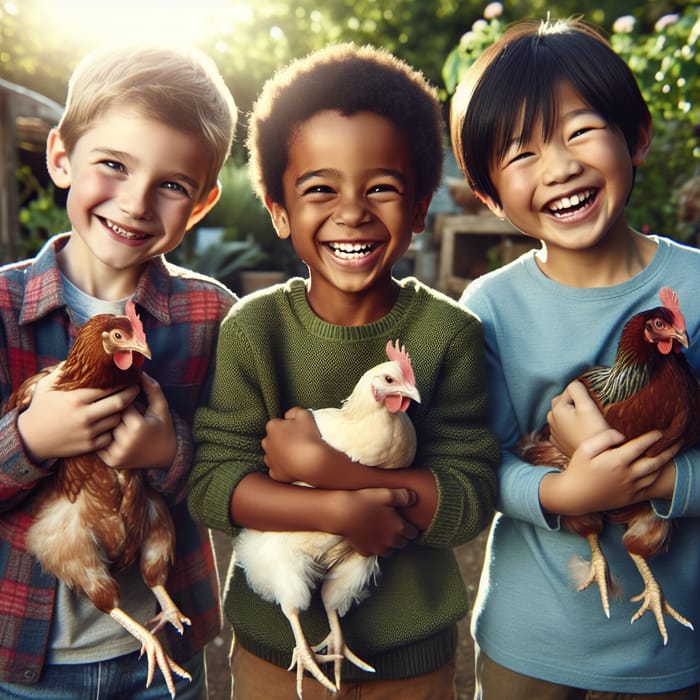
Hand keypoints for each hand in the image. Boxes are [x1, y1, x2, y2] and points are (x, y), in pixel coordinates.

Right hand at [17, 365, 139, 462]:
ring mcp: (88, 432)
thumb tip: (77, 356)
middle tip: (136, 388)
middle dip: (131, 393)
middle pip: (120, 402)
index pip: (108, 387)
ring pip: (117, 419)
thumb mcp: (46, 386)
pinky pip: (111, 435)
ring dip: (123, 412)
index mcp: (76, 399)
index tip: (129, 377)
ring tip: (127, 404)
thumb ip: (61, 370)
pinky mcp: (89, 446)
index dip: (122, 382)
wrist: (30, 440)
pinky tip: (114, 422)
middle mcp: (85, 415)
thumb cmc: (39, 409)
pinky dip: (113, 429)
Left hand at [97, 373, 175, 469]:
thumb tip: (140, 371)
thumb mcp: (161, 408)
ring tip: (120, 425)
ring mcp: (117, 453)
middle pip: (110, 417)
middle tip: (124, 415)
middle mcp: (126, 442)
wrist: (166, 456)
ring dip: (107, 424)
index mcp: (138, 427)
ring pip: (103, 430)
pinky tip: (113, 435)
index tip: (132, 404)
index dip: (126, 403)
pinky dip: (103, 437)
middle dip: (115, 413)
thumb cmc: (163, 428)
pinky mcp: (111, 461)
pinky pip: (100, 443)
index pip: (121, 405)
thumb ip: (152, 389)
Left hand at [262, 407, 335, 485]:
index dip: (288, 426)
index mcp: (272, 427)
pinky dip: (284, 467)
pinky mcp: (274, 473)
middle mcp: (266, 442)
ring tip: (297, 454)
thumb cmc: (308, 436)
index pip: (278, 424)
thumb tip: (288, 415)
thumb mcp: (304, 415)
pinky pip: (278, 468)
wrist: (312, 462)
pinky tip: (295, 465)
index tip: (298, 431)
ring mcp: (269, 459)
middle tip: (298, 442)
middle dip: (282, 439)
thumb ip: (294, 411)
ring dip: (282, 453)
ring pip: (274, 454)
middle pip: (274, 439)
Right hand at [333, 487, 417, 556]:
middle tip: (394, 524)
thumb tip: (415, 498)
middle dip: (401, 536)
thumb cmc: (365, 501)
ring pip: (389, 550)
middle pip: (403, 543)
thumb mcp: (387, 493)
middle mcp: (390, 542)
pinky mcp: (364, 551)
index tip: (407, 521)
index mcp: (399, 528)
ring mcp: (377, 548)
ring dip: (388, 543)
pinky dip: (372, 546)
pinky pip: (372, 552)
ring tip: (382, 532)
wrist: (342, 513)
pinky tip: (368, 536)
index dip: (411, 527)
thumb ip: (404, 496)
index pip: (414, 533)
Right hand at [540, 428, 679, 514]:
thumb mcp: (585, 449)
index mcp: (616, 461)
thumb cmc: (578, 470)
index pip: (640, 446)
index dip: (652, 437)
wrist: (575, 496)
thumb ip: (604, 438)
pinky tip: (660, 469)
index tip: (660, 430)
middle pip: (655, 461)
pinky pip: (650, 486)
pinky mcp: (631, 497)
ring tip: (671, 452)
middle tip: (678, 440)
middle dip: (668, 449)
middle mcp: (627, 475)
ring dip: (665, 462)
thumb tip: (621, 434)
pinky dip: (658, 477)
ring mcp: (631, 488)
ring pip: (655, 474)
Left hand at [547, 381, 609, 456]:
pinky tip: (581, 432)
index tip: (594, 404)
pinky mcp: (559, 443)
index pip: (570, 390)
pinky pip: (564, 428)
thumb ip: (578, 389)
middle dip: (576, 403)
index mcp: (556, 409)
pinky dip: (571, 427)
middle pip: (564, 401)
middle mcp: (551, 420)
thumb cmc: (594, 432)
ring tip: (587, 423)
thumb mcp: (587, 406)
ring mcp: (554, 432)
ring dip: (573, 415)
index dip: (584, 394)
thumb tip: (574, 383)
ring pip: (564, 415)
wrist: (596, 460)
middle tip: (591, 412)